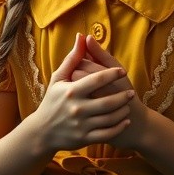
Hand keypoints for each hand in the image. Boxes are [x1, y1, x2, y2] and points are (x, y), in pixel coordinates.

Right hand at [33, 34, 133, 150]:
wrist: (42, 132)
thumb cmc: (52, 101)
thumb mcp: (58, 78)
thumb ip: (73, 58)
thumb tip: (82, 36)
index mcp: (72, 91)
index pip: (98, 79)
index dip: (113, 74)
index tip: (122, 72)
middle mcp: (77, 108)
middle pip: (108, 101)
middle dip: (123, 96)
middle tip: (131, 92)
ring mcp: (81, 125)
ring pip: (110, 118)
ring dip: (123, 111)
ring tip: (128, 104)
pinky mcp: (84, 138)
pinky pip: (107, 133)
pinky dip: (119, 127)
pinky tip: (125, 120)